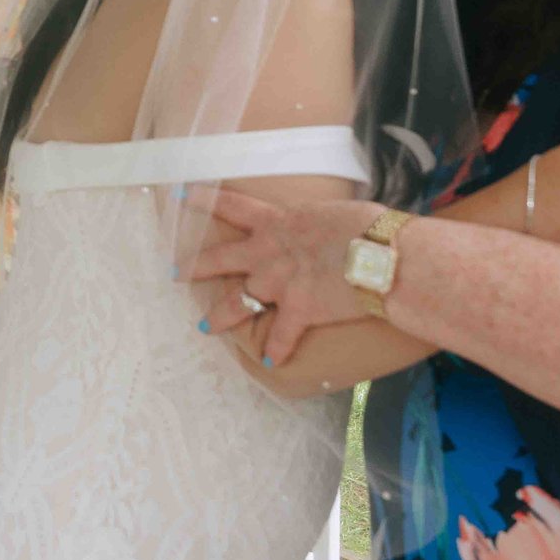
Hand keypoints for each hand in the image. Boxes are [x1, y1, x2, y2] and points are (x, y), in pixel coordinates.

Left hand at [184, 190, 385, 365]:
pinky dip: (275, 350)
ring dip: (219, 316)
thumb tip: (328, 226)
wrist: (384, 256)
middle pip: (221, 258)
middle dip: (195, 266)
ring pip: (237, 301)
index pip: (232, 206)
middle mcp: (269, 251)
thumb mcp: (334, 212)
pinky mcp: (298, 310)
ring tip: (205, 327)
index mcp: (278, 221)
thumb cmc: (369, 226)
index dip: (205, 200)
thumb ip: (317, 222)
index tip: (180, 198)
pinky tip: (268, 362)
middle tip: (175, 273)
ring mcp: (279, 282)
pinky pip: (281, 336)